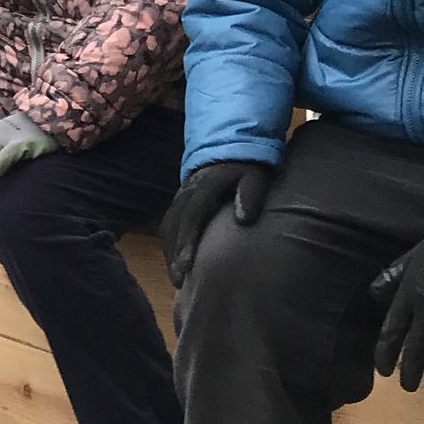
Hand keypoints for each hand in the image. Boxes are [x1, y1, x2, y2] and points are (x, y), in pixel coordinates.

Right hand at [161, 159, 271, 285]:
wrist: (230, 141)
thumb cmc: (246, 163)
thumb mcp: (255, 173)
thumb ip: (250, 192)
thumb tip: (244, 219)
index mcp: (203, 186)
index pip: (191, 216)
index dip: (187, 242)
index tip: (186, 266)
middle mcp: (187, 192)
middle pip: (173, 224)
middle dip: (173, 253)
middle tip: (178, 282)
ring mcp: (181, 195)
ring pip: (168, 224)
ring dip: (169, 250)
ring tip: (176, 277)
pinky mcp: (181, 199)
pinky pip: (169, 222)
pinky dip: (170, 242)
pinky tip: (177, 260)